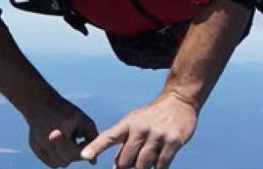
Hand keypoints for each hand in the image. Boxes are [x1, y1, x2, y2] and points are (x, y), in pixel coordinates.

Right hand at [26, 98, 97, 167]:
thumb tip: (93, 162)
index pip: (76, 153)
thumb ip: (92, 138)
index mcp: (62, 129)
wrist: (40, 102)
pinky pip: (51, 162)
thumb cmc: (65, 112)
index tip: (84, 142)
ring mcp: (39, 143)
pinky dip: (57, 156)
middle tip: (76, 140)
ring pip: (59, 164)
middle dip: (74, 153)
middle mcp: (48, 138)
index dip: (84, 150)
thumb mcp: (83, 120)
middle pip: (66, 160)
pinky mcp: (34, 146)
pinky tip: (59, 144)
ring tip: (67, 141)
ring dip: (65, 156)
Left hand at [81, 92, 197, 168]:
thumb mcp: (135, 122)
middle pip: (126, 162)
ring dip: (145, 167)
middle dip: (128, 166)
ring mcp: (157, 135)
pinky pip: (161, 165)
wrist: (179, 100)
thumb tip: (117, 166)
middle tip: (134, 160)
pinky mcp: (173, 142)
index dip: (95, 147)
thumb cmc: (152, 116)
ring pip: (143, 165)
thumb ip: (124, 142)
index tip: (84, 156)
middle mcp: (140, 129)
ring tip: (150, 155)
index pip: (108, 137)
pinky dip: (159, 167)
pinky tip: (160, 160)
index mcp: (128, 124)